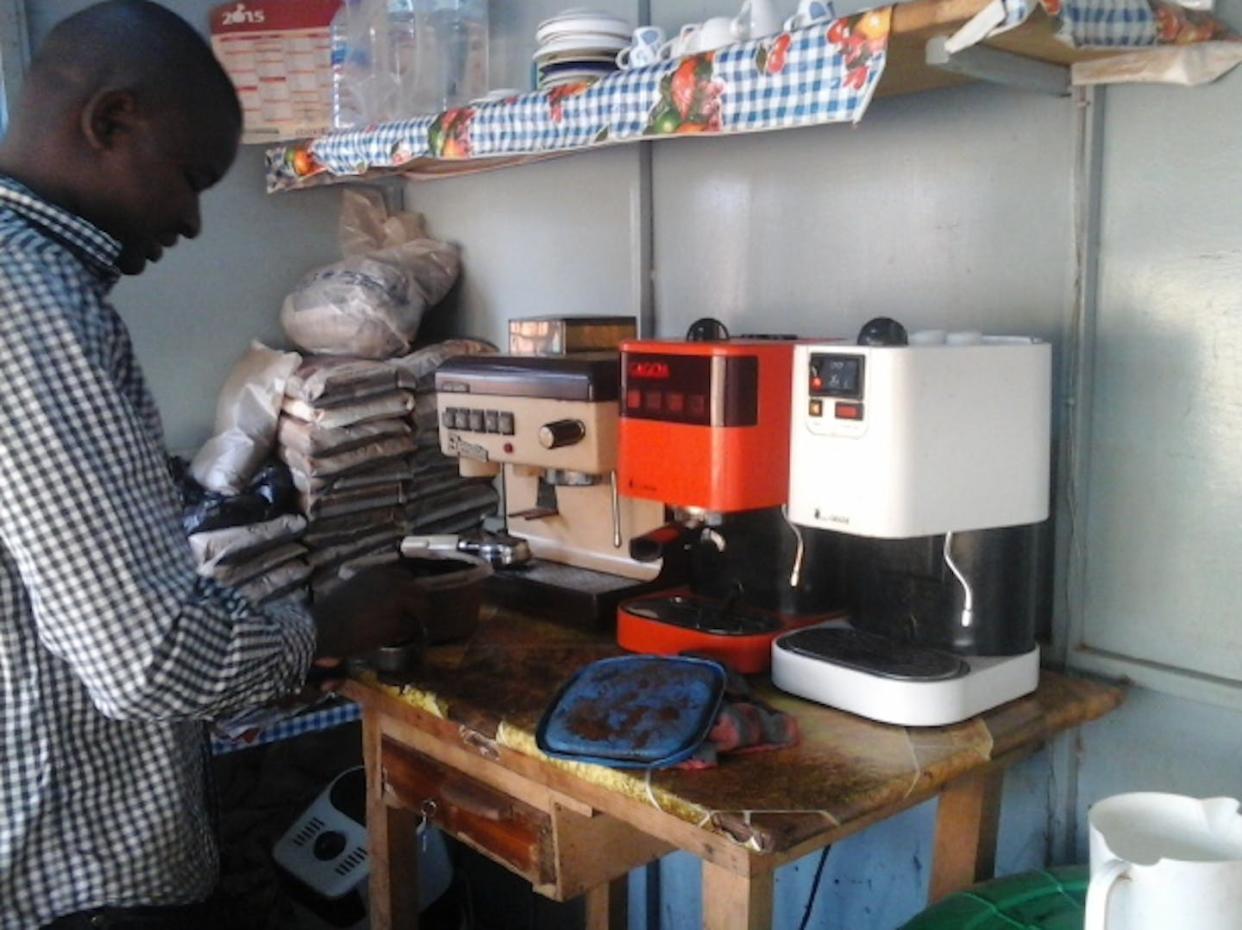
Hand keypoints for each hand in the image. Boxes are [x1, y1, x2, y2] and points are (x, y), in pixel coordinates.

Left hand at [310, 563, 427, 663]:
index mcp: (399, 593)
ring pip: (399, 575)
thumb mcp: (386, 635)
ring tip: (402, 603)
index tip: (426, 623)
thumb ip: (406, 625)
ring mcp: (373, 573)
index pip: (422, 601)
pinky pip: (383, 574)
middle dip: (417, 598)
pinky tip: (385, 596)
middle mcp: (389, 577)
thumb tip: (416, 623)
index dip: (426, 614)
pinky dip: (389, 583)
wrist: (321, 627)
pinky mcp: (360, 574)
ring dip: (404, 587)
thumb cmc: (356, 635)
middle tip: (417, 612)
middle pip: (413, 584)